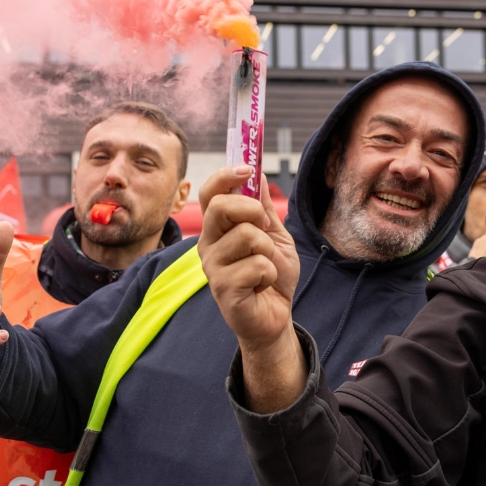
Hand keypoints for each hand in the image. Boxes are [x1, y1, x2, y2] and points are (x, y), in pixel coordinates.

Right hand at [199, 166, 304, 412]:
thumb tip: (256, 173)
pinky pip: (258, 265)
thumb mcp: (274, 235)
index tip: (247, 169)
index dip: (226, 176)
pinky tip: (262, 285)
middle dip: (252, 210)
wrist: (276, 316)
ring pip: (247, 236)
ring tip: (265, 266)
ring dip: (269, 250)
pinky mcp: (223, 290)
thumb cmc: (271, 276)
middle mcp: (208, 245)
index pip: (210, 193)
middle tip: (265, 227)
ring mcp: (212, 268)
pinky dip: (271, 273)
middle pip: (220, 207)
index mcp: (218, 229)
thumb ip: (263, 207)